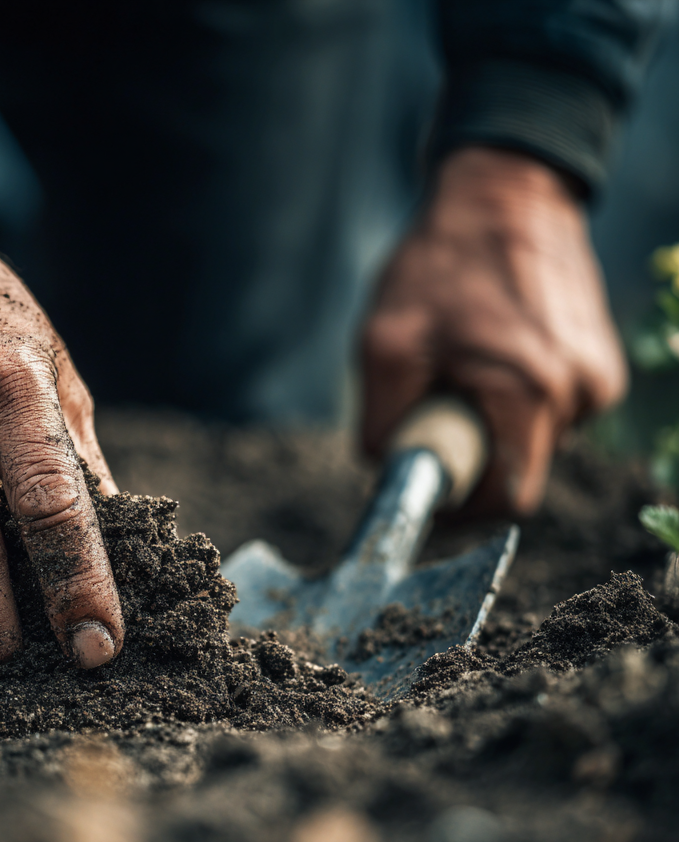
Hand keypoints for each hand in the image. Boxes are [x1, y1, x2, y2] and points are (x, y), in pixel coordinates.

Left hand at [360, 146, 626, 515]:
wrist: (505, 190)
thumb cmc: (440, 262)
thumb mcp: (383, 345)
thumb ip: (381, 424)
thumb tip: (388, 468)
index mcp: (530, 392)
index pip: (506, 498)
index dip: (462, 508)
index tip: (432, 490)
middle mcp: (580, 392)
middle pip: (518, 471)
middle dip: (472, 456)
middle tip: (436, 410)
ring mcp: (599, 376)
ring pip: (534, 441)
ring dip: (493, 424)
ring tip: (464, 366)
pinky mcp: (602, 360)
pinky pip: (551, 409)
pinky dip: (516, 399)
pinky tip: (492, 353)